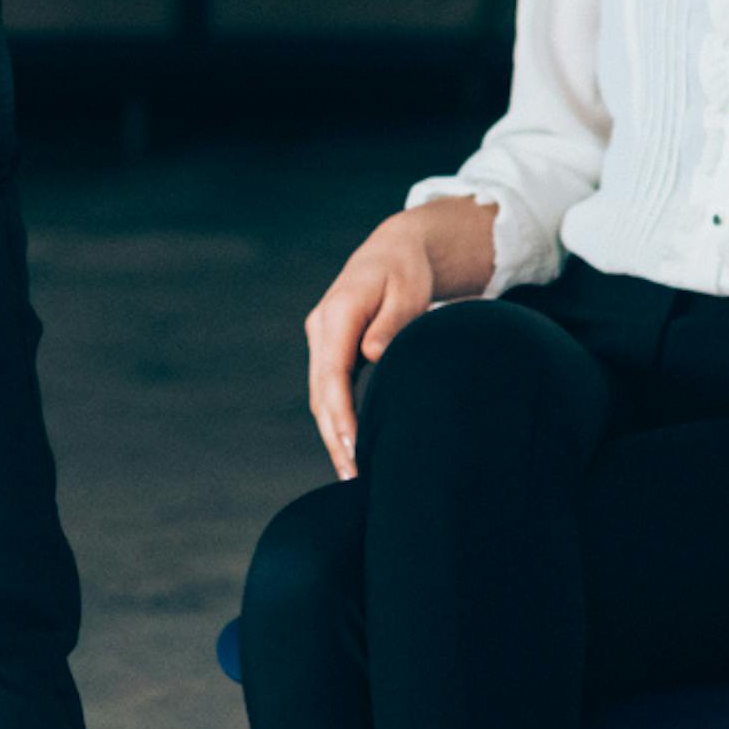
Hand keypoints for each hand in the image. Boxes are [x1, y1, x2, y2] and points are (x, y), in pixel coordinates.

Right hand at [302, 205, 486, 478]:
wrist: (393, 250)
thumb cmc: (406, 271)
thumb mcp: (407, 291)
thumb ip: (391, 323)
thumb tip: (373, 355)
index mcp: (338, 313)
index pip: (332, 374)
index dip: (340, 414)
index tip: (353, 447)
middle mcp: (321, 328)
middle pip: (321, 392)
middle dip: (334, 436)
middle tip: (352, 478)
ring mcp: (322, 338)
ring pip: (321, 396)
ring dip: (333, 433)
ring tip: (351, 474)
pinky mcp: (329, 348)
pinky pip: (329, 390)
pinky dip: (337, 418)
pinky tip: (350, 446)